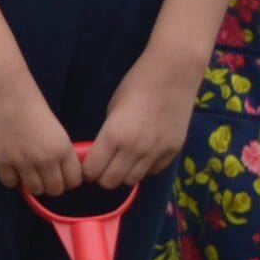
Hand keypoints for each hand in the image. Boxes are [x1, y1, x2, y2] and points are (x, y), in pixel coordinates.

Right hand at [0, 74, 81, 194]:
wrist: (1, 87)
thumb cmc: (27, 99)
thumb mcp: (53, 127)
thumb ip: (57, 149)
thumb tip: (56, 168)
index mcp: (62, 148)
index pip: (73, 180)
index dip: (68, 179)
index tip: (61, 174)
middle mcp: (45, 159)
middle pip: (55, 189)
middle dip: (51, 183)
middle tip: (43, 173)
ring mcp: (21, 162)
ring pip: (34, 190)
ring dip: (32, 183)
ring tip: (26, 170)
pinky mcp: (0, 162)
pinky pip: (10, 183)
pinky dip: (12, 178)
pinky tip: (11, 166)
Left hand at [82, 54, 201, 190]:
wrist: (172, 77)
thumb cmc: (135, 86)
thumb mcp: (112, 110)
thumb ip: (107, 136)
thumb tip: (100, 154)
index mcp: (114, 136)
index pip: (93, 170)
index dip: (87, 172)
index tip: (86, 167)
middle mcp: (135, 149)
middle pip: (111, 182)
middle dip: (102, 178)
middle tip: (102, 167)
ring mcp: (156, 153)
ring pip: (133, 180)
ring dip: (123, 175)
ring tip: (121, 162)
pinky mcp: (172, 152)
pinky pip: (152, 171)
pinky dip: (144, 169)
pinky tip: (141, 156)